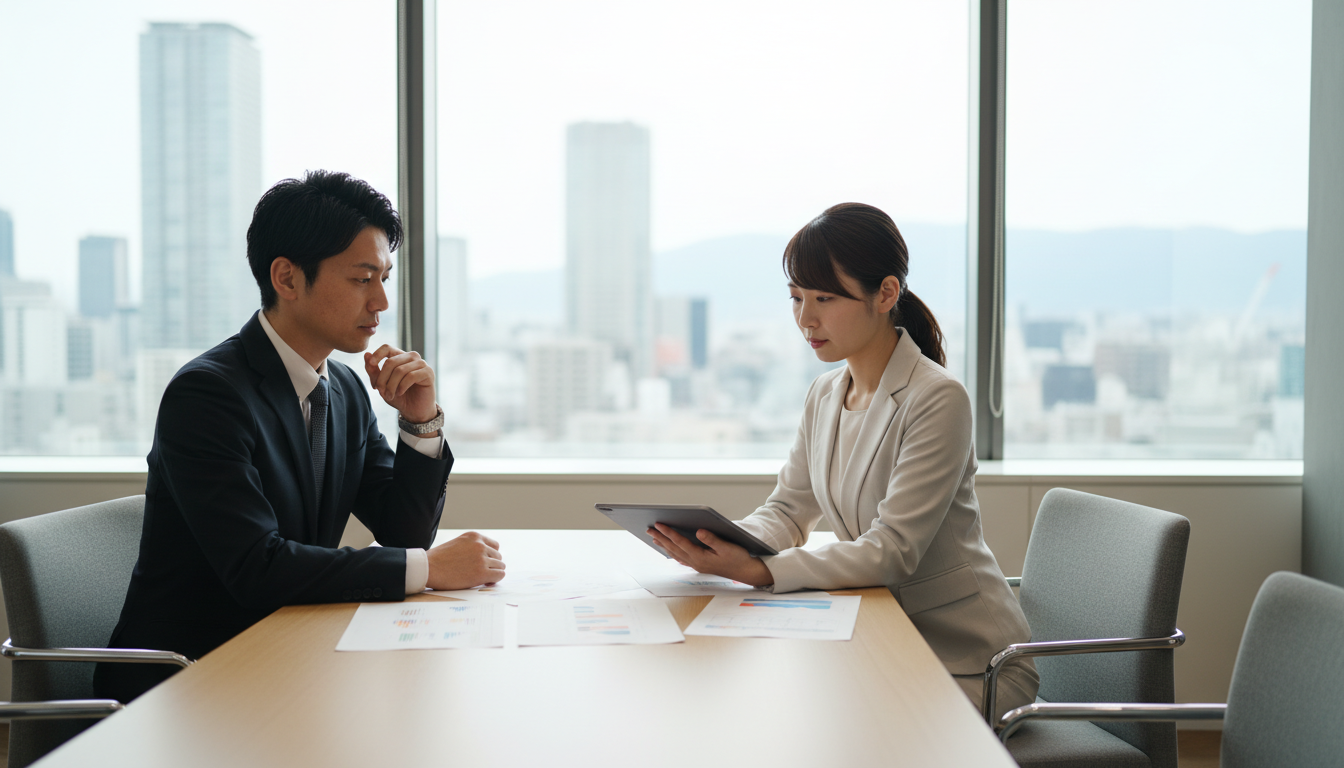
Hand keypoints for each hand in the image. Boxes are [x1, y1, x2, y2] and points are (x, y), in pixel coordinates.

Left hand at [364, 344, 437, 424]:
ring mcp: (421, 363)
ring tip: (390, 396)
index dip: (378, 354)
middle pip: (391, 362)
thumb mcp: (382, 385)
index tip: (371, 364)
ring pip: (400, 370)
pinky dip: (402, 386)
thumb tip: (366, 354)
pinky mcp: (428, 372)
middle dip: (382, 379)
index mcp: (399, 357)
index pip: (387, 348)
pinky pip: (411, 376)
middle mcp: (411, 357)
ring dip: (391, 386)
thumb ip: (373, 370)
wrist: (414, 411)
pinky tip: (400, 393)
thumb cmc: (399, 397)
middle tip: (381, 392)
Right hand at [426, 532, 504, 590]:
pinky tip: (486, 582)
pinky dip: (495, 580)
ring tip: (483, 579)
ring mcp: (482, 559)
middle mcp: (480, 545)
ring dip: (493, 573)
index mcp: (474, 536)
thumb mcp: (457, 544)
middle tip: (482, 573)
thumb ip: (471, 547)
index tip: (484, 564)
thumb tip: (484, 558)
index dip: (491, 556)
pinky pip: (499, 575)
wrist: (428, 568)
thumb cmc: (438, 559)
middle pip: (498, 556)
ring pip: (500, 566)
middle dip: (492, 565)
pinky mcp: (482, 573)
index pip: (495, 546)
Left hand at [646, 523, 773, 587]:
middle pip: (674, 548)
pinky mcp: (700, 565)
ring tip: (655, 537)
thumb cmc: (738, 558)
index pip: (681, 542)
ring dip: (664, 545)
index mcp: (701, 557)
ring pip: (676, 554)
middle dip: (661, 538)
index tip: (659, 524)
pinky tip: (669, 549)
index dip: (669, 533)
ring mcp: (697, 565)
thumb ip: (712, 540)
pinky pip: (682, 558)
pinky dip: (673, 552)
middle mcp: (696, 562)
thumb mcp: (727, 547)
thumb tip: (699, 531)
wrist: (746, 572)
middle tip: (649, 529)